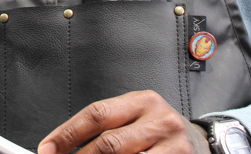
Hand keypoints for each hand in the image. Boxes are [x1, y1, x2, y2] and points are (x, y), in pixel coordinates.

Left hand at [37, 90, 210, 153]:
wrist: (204, 143)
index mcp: (141, 101)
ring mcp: (174, 145)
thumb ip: (106, 128)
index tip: (46, 148)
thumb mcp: (136, 119)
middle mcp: (159, 120)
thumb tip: (64, 146)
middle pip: (108, 143)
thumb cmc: (159, 131)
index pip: (95, 115)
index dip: (67, 134)